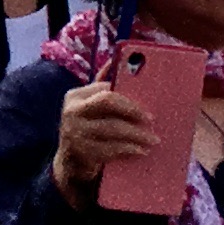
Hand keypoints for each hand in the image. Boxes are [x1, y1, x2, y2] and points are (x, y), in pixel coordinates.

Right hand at [51, 78, 154, 208]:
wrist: (70, 165)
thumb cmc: (87, 130)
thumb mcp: (89, 108)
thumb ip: (102, 87)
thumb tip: (116, 60)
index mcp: (76, 96)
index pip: (105, 89)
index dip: (129, 96)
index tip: (148, 104)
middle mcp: (72, 111)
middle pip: (107, 101)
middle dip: (133, 109)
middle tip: (151, 119)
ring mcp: (75, 133)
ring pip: (112, 128)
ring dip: (136, 134)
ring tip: (153, 139)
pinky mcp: (82, 152)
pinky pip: (111, 149)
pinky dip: (129, 150)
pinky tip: (141, 151)